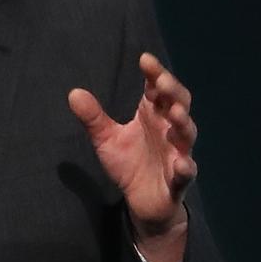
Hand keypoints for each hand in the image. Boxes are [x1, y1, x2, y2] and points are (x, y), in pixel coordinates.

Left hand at [68, 53, 196, 236]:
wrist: (143, 201)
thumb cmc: (130, 163)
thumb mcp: (106, 139)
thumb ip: (93, 117)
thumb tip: (74, 92)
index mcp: (154, 116)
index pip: (158, 89)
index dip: (155, 74)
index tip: (144, 59)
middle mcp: (169, 130)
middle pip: (179, 105)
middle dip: (173, 92)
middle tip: (161, 80)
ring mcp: (177, 154)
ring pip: (186, 135)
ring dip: (183, 123)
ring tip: (174, 113)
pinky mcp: (178, 180)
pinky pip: (186, 173)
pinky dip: (186, 168)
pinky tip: (182, 164)